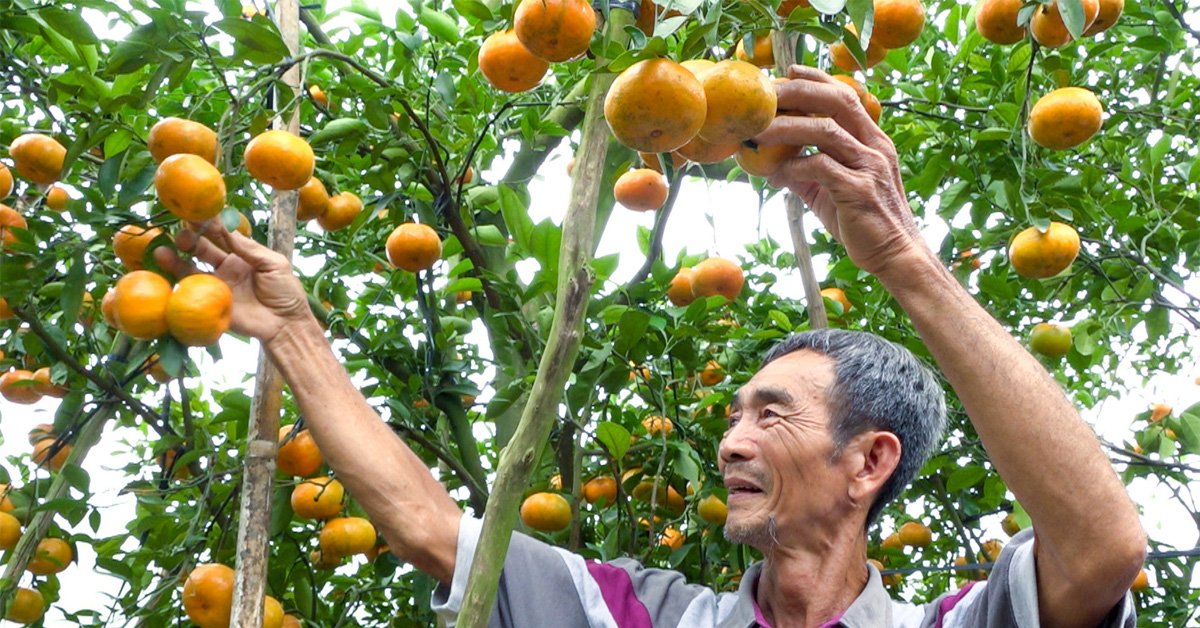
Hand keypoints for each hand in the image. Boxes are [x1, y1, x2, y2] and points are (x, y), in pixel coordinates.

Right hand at [155, 222, 314, 346]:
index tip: (196, 213)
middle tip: (180, 231)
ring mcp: (216, 285)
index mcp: (242, 255)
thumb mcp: (273, 264)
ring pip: (191, 269)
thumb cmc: (285, 291)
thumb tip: (227, 229)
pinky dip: (176, 284)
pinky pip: (190, 292)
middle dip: (190, 238)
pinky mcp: (211, 304)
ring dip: (176, 259)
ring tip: (162, 250)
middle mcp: (226, 267)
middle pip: (202, 249)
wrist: (286, 324)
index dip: (209, 224)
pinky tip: (166, 277)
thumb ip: (250, 248)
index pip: (222, 236)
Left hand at [755, 65, 928, 277]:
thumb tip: (772, 165)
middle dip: (798, 93)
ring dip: (786, 128)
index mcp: (873, 140)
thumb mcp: (833, 190)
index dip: (817, 80)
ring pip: (825, 131)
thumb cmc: (863, 221)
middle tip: (765, 96)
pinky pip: (820, 168)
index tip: (788, 72)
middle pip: (837, 102)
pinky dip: (793, 168)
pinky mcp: (859, 191)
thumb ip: (808, 172)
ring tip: (757, 132)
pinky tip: (775, 175)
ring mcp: (870, 167)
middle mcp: (875, 146)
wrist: (894, 255)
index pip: (846, 96)